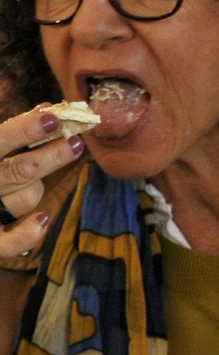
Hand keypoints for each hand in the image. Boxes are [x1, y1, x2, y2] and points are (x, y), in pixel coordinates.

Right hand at [0, 106, 86, 257]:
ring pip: (24, 200)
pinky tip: (42, 219)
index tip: (54, 117)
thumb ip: (14, 131)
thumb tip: (49, 110)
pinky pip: (7, 244)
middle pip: (19, 170)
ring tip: (37, 176)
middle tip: (76, 142)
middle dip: (51, 156)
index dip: (26, 129)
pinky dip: (25, 235)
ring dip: (37, 188)